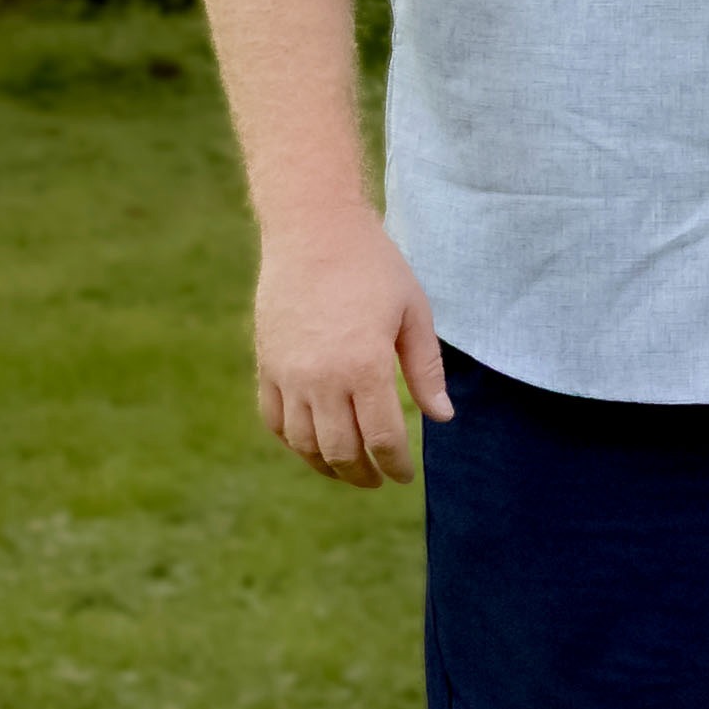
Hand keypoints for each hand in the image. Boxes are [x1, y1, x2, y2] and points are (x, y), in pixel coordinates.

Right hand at [252, 217, 451, 486]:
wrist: (313, 230)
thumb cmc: (373, 266)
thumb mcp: (412, 312)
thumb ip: (426, 369)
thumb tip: (442, 417)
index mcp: (366, 367)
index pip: (382, 439)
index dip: (395, 465)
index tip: (404, 475)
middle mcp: (323, 378)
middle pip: (342, 450)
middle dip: (363, 474)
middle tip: (377, 479)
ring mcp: (289, 374)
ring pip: (304, 443)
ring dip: (328, 466)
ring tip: (347, 470)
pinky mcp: (266, 364)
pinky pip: (274, 419)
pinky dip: (293, 441)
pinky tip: (312, 445)